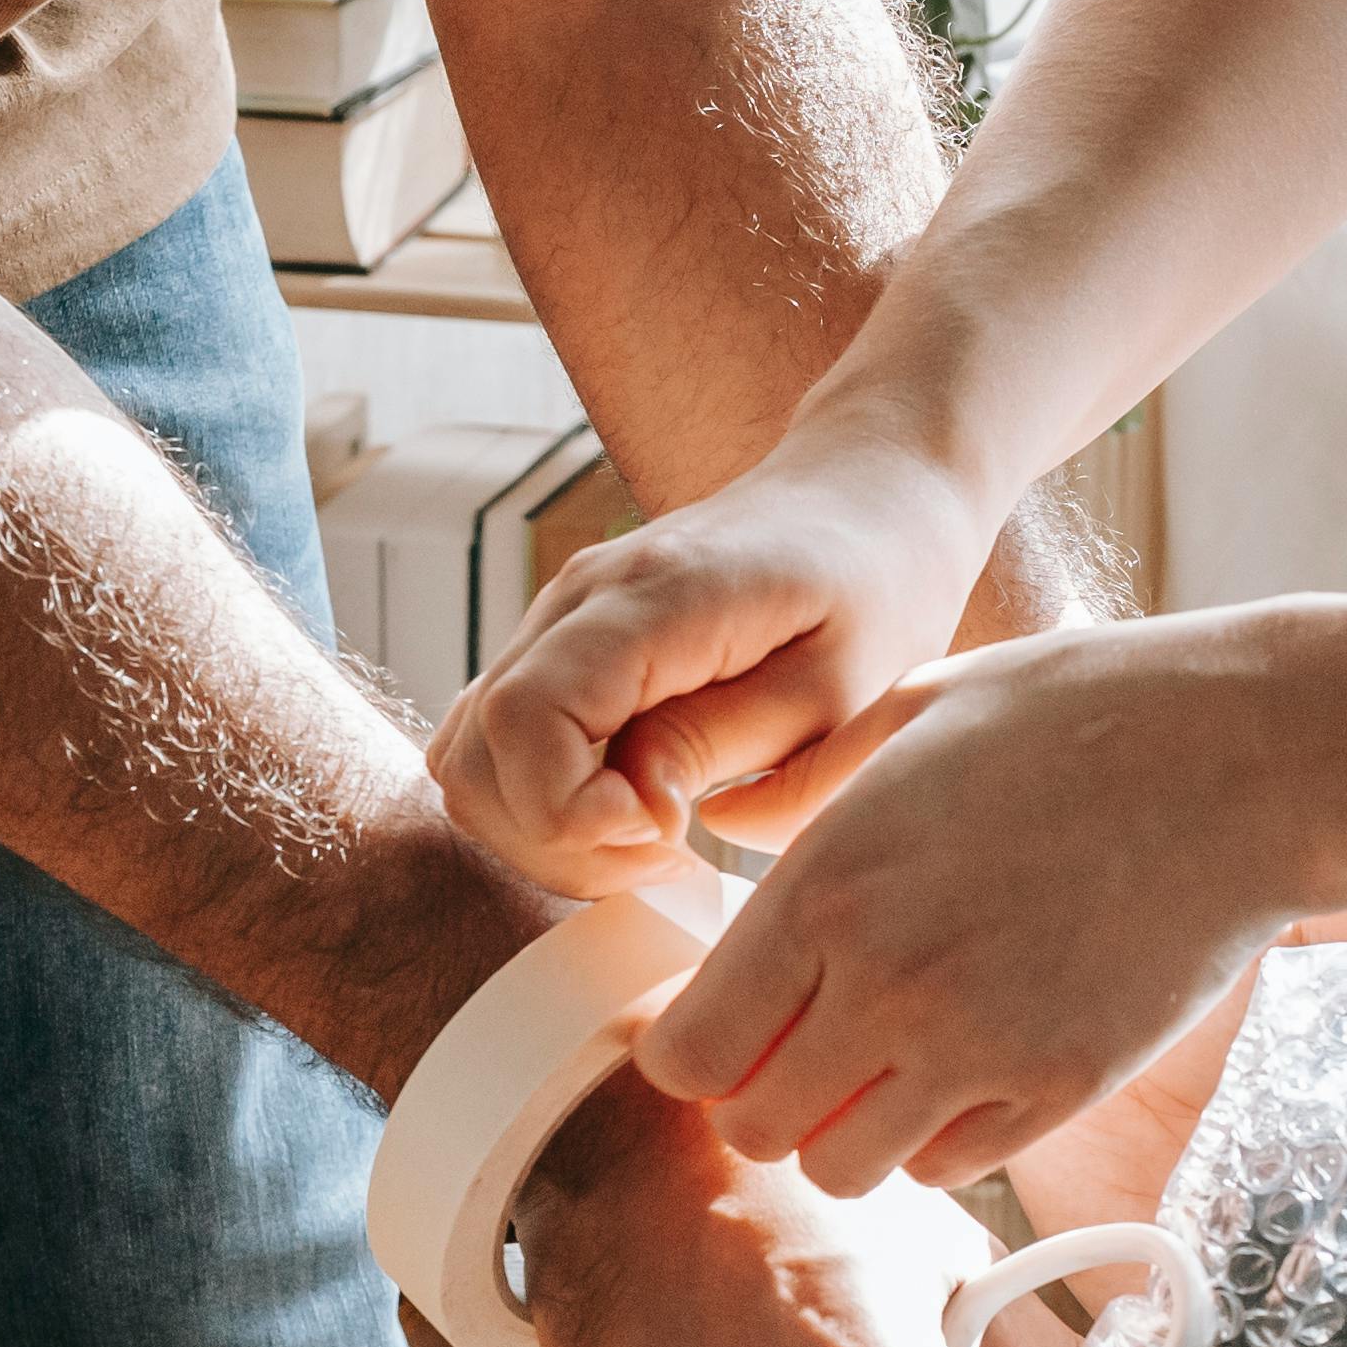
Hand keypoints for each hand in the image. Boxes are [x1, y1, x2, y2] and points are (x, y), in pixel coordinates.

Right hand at [430, 421, 1003, 892]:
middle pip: (478, 749)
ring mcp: (558, 616)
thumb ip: (725, 743)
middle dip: (556, 837)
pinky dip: (538, 797)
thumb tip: (636, 806)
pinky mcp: (561, 642)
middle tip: (666, 851)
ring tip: (651, 835)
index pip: (526, 719)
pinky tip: (627, 806)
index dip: (569, 811)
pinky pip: (496, 738)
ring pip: (471, 753)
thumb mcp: (841, 686)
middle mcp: (579, 597)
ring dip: (542, 825)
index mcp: (652, 597)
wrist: (867, 495)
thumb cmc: (875, 591)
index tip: (668, 834)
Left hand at [635, 617, 1317, 1196]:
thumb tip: (724, 823)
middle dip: (765, 1097)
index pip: (686, 1051)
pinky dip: (939, 1136)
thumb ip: (805, 786)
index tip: (735, 1018)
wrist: (1254, 758)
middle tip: (810, 1043)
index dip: (695, 1048)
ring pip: (843, 1170)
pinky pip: (947, 1168)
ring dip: (850, 1128)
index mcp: (828, 885)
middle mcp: (887, 984)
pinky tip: (970, 1061)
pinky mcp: (1061, 1088)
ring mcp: (979, 1048)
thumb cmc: (1084, 713)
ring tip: (891, 1058)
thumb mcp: (918, 712)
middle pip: (753, 1129)